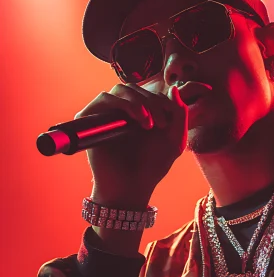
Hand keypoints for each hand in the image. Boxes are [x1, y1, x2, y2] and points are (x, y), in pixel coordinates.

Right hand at [75, 83, 187, 208]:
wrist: (131, 187)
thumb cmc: (152, 167)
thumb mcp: (175, 140)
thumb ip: (179, 114)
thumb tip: (174, 88)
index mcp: (141, 114)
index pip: (150, 93)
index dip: (163, 101)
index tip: (169, 122)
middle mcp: (122, 113)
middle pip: (135, 89)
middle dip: (153, 102)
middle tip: (161, 124)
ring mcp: (107, 116)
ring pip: (120, 90)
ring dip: (138, 100)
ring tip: (148, 123)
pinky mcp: (92, 121)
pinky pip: (104, 98)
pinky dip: (123, 102)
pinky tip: (137, 117)